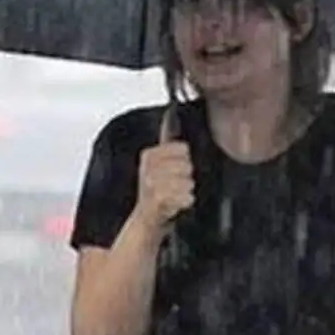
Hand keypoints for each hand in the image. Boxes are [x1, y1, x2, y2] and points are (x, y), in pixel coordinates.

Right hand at [132, 109, 193, 229]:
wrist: (146, 221)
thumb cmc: (156, 192)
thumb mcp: (158, 163)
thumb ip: (165, 139)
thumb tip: (169, 113)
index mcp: (148, 155)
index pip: (182, 149)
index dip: (184, 161)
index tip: (175, 170)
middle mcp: (147, 168)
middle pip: (187, 165)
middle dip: (186, 177)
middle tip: (175, 185)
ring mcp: (151, 184)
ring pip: (188, 182)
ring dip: (186, 191)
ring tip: (176, 195)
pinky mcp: (158, 200)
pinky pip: (186, 196)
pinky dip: (185, 202)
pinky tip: (177, 204)